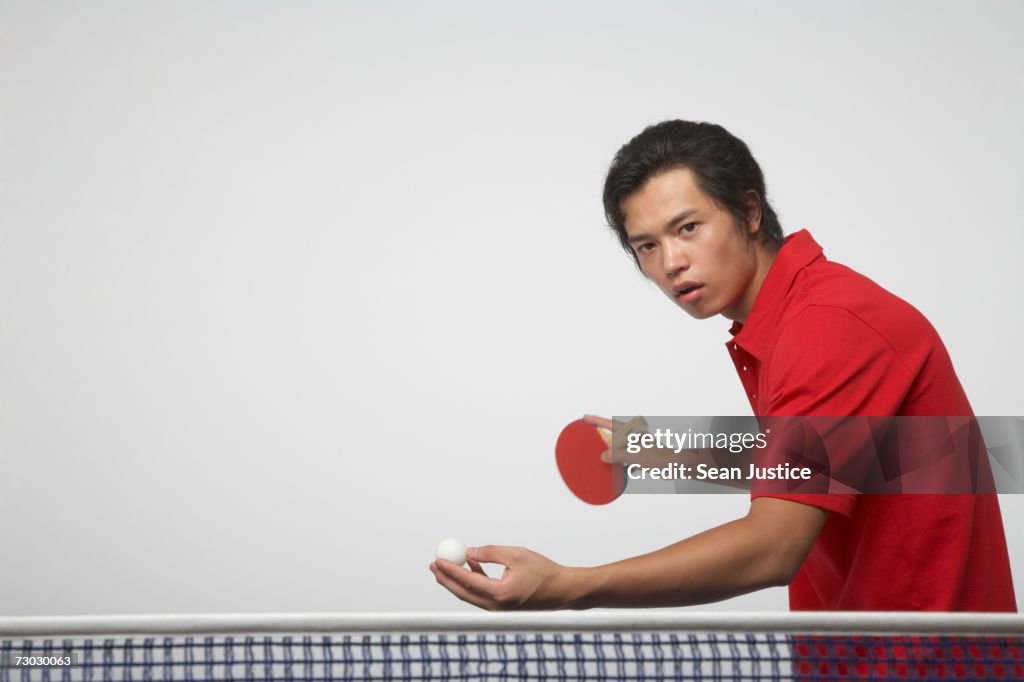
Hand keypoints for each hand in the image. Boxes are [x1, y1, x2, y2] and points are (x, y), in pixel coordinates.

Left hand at [429, 545, 576, 610]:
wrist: (563, 590)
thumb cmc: (544, 572)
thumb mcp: (516, 554)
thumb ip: (491, 552)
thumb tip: (469, 552)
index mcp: (501, 594)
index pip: (468, 581)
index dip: (450, 570)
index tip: (438, 560)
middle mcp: (497, 607)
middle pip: (463, 593)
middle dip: (446, 579)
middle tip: (435, 565)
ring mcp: (500, 610)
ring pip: (471, 595)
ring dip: (457, 580)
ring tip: (446, 565)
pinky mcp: (503, 608)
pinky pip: (482, 595)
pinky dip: (473, 582)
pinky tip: (471, 566)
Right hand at [581, 414, 663, 465]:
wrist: (674, 465)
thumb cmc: (656, 456)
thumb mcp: (632, 455)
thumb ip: (616, 455)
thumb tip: (603, 456)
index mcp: (630, 432)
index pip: (609, 423)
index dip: (596, 420)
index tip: (585, 417)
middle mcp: (633, 437)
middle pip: (614, 435)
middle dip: (603, 436)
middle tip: (591, 435)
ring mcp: (638, 446)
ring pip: (621, 448)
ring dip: (613, 453)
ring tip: (603, 457)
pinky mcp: (643, 456)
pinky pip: (628, 459)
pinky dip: (624, 464)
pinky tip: (621, 472)